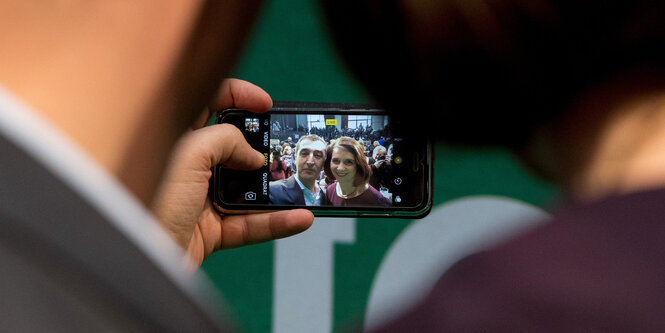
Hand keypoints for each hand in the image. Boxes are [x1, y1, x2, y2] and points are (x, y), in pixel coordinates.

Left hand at [152, 79, 312, 268]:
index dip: (237, 96)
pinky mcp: (210, 230)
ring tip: (298, 184)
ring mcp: (199, 199)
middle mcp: (186, 166)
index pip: (206, 102)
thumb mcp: (187, 157)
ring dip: (274, 187)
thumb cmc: (143, 207)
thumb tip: (251, 154)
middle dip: (261, 144)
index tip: (264, 105)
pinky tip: (297, 217)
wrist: (133, 265)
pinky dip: (275, 222)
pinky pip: (249, 223)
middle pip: (231, 145)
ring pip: (245, 187)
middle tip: (281, 145)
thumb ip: (224, 141)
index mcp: (172, 137)